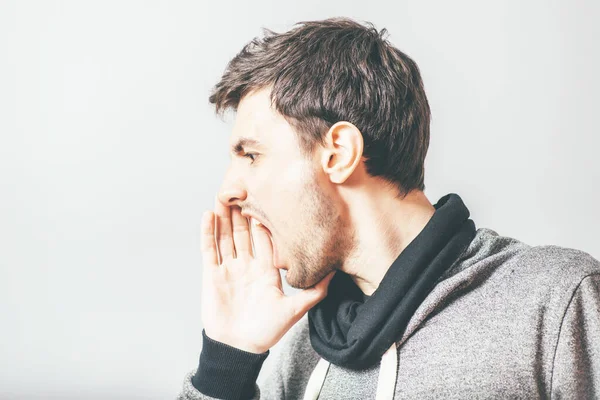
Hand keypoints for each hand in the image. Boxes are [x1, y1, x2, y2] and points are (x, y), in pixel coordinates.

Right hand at [200, 198, 335, 353]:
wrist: (239, 347)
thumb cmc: (266, 331)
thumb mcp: (295, 309)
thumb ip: (315, 291)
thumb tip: (335, 273)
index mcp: (266, 270)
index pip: (265, 238)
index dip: (265, 219)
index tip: (269, 198)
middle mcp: (247, 265)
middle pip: (244, 232)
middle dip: (243, 211)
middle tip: (244, 187)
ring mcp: (229, 268)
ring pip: (226, 236)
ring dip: (224, 216)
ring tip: (224, 194)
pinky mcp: (212, 274)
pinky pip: (209, 249)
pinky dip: (208, 232)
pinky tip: (208, 215)